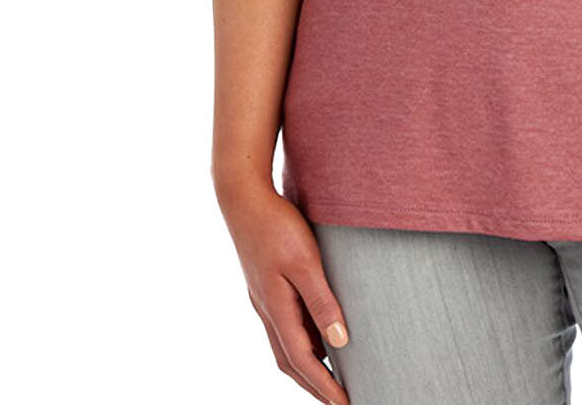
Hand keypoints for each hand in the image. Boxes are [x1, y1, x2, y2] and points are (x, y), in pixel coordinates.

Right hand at [216, 177, 350, 404]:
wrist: (243, 197)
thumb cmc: (276, 225)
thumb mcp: (305, 262)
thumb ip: (321, 302)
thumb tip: (338, 342)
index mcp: (276, 309)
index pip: (303, 361)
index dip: (325, 386)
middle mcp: (266, 309)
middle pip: (290, 361)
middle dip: (314, 385)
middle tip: (339, 401)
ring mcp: (263, 297)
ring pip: (284, 344)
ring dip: (307, 364)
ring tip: (332, 376)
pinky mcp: (264, 284)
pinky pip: (283, 324)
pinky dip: (301, 339)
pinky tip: (316, 333)